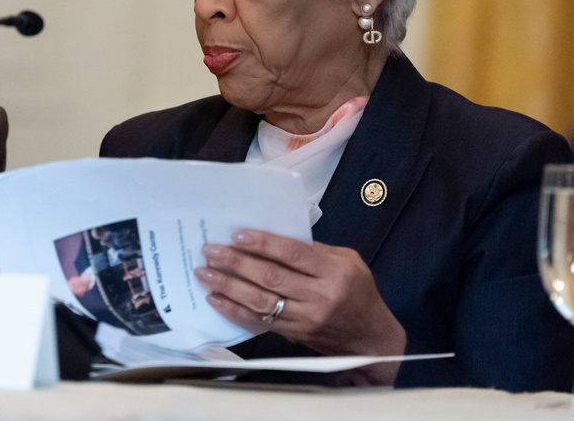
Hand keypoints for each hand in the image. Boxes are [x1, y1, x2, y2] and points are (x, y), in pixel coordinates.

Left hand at [195, 229, 405, 385]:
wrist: (368, 339)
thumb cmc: (358, 292)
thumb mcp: (347, 261)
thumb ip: (313, 250)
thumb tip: (273, 238)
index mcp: (333, 272)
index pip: (293, 254)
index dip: (263, 243)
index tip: (237, 235)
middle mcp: (318, 296)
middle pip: (271, 277)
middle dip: (236, 263)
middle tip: (210, 251)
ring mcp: (304, 318)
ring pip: (260, 301)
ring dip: (228, 286)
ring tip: (205, 273)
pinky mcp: (292, 333)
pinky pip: (258, 321)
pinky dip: (234, 309)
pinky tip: (216, 298)